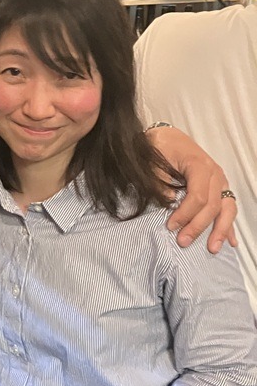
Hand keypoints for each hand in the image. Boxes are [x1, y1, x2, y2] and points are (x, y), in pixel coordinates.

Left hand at [147, 125, 236, 252]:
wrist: (166, 137)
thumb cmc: (159, 148)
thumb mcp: (153, 162)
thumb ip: (160, 183)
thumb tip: (170, 202)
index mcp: (199, 165)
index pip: (198, 196)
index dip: (185, 214)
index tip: (170, 226)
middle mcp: (214, 173)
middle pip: (213, 205)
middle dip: (198, 226)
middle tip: (183, 242)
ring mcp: (219, 180)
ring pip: (226, 208)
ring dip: (221, 230)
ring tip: (213, 249)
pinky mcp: (219, 187)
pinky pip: (228, 207)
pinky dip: (229, 224)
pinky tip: (231, 241)